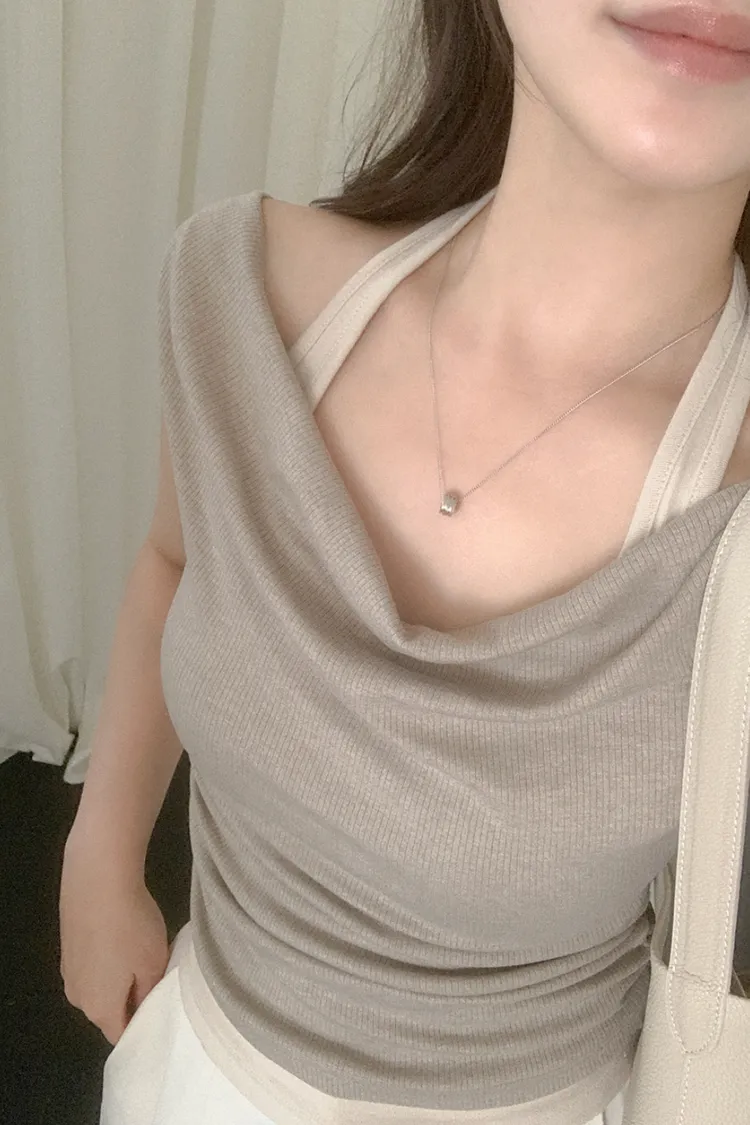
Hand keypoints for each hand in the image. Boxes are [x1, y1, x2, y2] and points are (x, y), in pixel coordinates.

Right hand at [59, 837, 168, 1044]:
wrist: (97, 880)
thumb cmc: (131, 926)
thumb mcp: (154, 962)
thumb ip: (150, 993)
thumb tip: (144, 1007)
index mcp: (99, 1009)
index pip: (122, 1035)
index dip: (144, 1027)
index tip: (164, 1011)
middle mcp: (77, 997)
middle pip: (109, 1011)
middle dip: (132, 999)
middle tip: (157, 976)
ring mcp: (68, 971)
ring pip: (99, 987)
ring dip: (118, 978)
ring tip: (141, 952)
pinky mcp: (67, 946)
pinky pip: (91, 965)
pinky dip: (106, 958)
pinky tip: (122, 935)